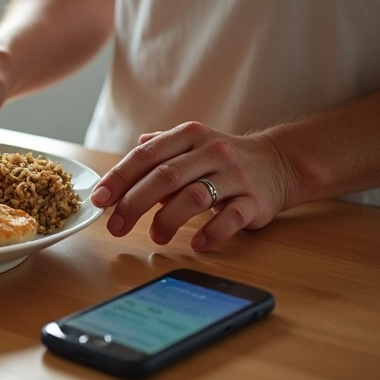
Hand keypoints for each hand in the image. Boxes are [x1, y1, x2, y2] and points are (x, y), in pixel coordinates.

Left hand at [91, 121, 301, 250]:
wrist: (280, 162)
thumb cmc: (222, 158)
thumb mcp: (189, 145)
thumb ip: (154, 154)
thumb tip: (117, 173)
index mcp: (189, 135)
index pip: (146, 155)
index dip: (119, 178)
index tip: (99, 200)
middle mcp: (212, 151)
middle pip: (165, 177)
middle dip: (134, 204)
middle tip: (116, 226)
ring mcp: (235, 176)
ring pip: (194, 197)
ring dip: (167, 220)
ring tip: (155, 236)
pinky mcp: (256, 200)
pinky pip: (230, 218)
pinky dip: (210, 234)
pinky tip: (196, 245)